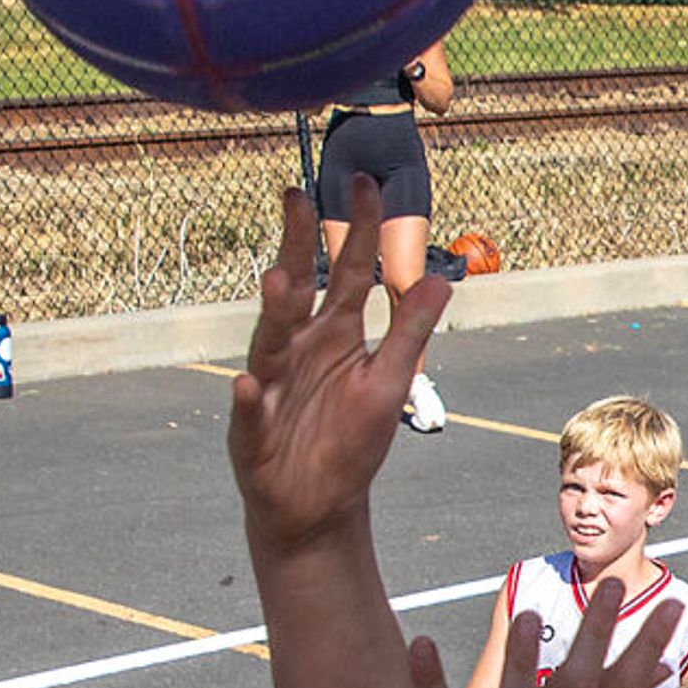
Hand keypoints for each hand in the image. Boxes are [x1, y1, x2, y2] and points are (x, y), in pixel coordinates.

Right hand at [229, 178, 444, 554]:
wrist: (317, 504)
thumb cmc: (349, 440)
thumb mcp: (389, 381)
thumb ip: (411, 331)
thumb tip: (442, 280)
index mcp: (335, 334)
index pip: (349, 272)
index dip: (358, 231)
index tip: (364, 183)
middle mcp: (298, 349)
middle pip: (300, 290)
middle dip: (298, 245)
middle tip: (296, 196)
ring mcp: (271, 385)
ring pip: (270, 343)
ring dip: (273, 314)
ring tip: (277, 279)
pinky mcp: (253, 431)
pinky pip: (250, 412)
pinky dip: (247, 400)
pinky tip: (245, 383)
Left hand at [404, 586, 683, 687]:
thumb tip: (664, 665)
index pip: (622, 683)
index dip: (648, 644)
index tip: (672, 603)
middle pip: (577, 683)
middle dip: (597, 635)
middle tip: (614, 584)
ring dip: (521, 662)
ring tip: (528, 618)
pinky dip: (429, 682)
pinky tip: (422, 644)